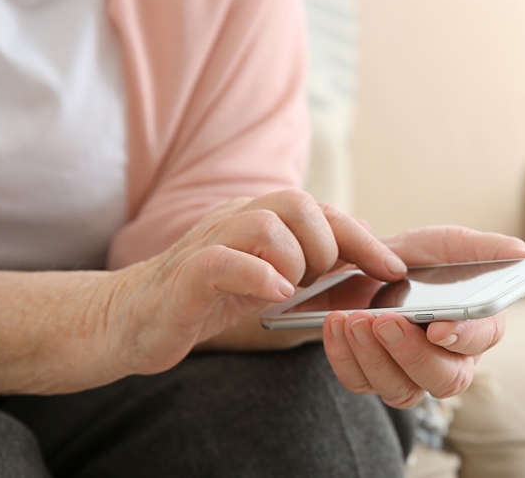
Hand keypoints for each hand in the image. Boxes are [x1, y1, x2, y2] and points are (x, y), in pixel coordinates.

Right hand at [106, 189, 406, 375]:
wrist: (130, 319)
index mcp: (258, 218)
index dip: (363, 238)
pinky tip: (276, 296)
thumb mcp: (269, 277)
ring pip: (265, 224)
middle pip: (297, 204)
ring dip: (294, 261)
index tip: (394, 268)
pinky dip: (258, 276)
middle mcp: (234, 219)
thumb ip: (313, 260)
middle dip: (325, 246)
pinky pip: (223, 262)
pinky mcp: (185, 276)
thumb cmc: (205, 299)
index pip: (321, 212)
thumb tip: (366, 238)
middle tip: (319, 281)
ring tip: (290, 290)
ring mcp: (207, 243)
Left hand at [321, 226, 524, 407]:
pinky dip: (343, 356)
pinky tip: (335, 322)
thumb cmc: (417, 258)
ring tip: (353, 318)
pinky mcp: (370, 377)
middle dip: (412, 353)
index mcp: (477, 326)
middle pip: (444, 380)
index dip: (464, 336)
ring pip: (401, 390)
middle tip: (384, 320)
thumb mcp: (450, 244)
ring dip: (374, 356)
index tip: (438, 327)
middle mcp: (448, 360)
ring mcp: (408, 374)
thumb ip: (490, 250)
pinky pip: (359, 382)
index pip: (483, 340)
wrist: (363, 265)